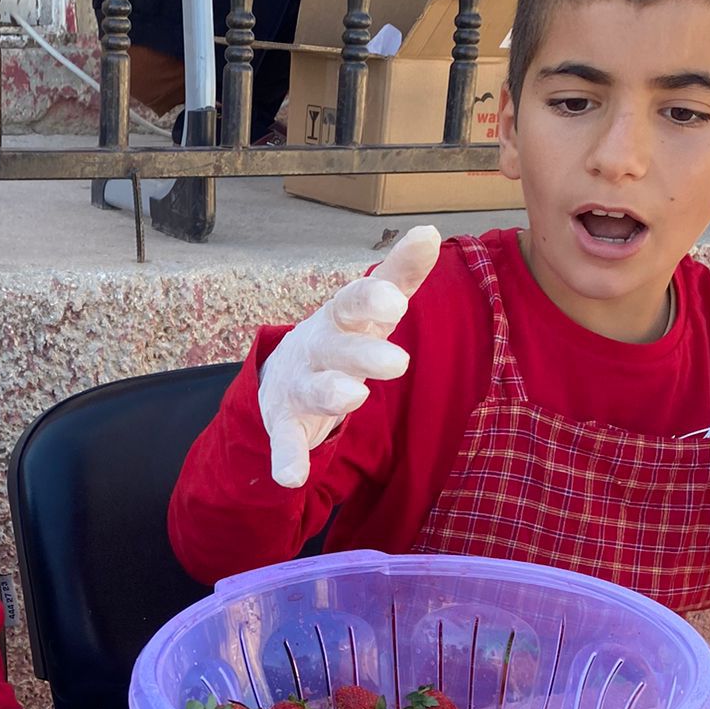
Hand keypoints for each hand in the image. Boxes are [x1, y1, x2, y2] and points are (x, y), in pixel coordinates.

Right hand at [258, 225, 440, 487]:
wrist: (280, 375)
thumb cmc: (341, 335)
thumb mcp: (369, 306)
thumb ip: (399, 273)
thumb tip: (429, 231)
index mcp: (339, 318)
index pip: (353, 301)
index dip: (371, 299)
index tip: (395, 300)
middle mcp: (316, 347)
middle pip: (338, 347)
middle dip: (363, 354)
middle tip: (397, 363)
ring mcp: (299, 385)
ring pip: (314, 389)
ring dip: (331, 394)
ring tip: (353, 399)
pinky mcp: (286, 422)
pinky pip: (286, 441)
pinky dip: (287, 457)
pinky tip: (292, 477)